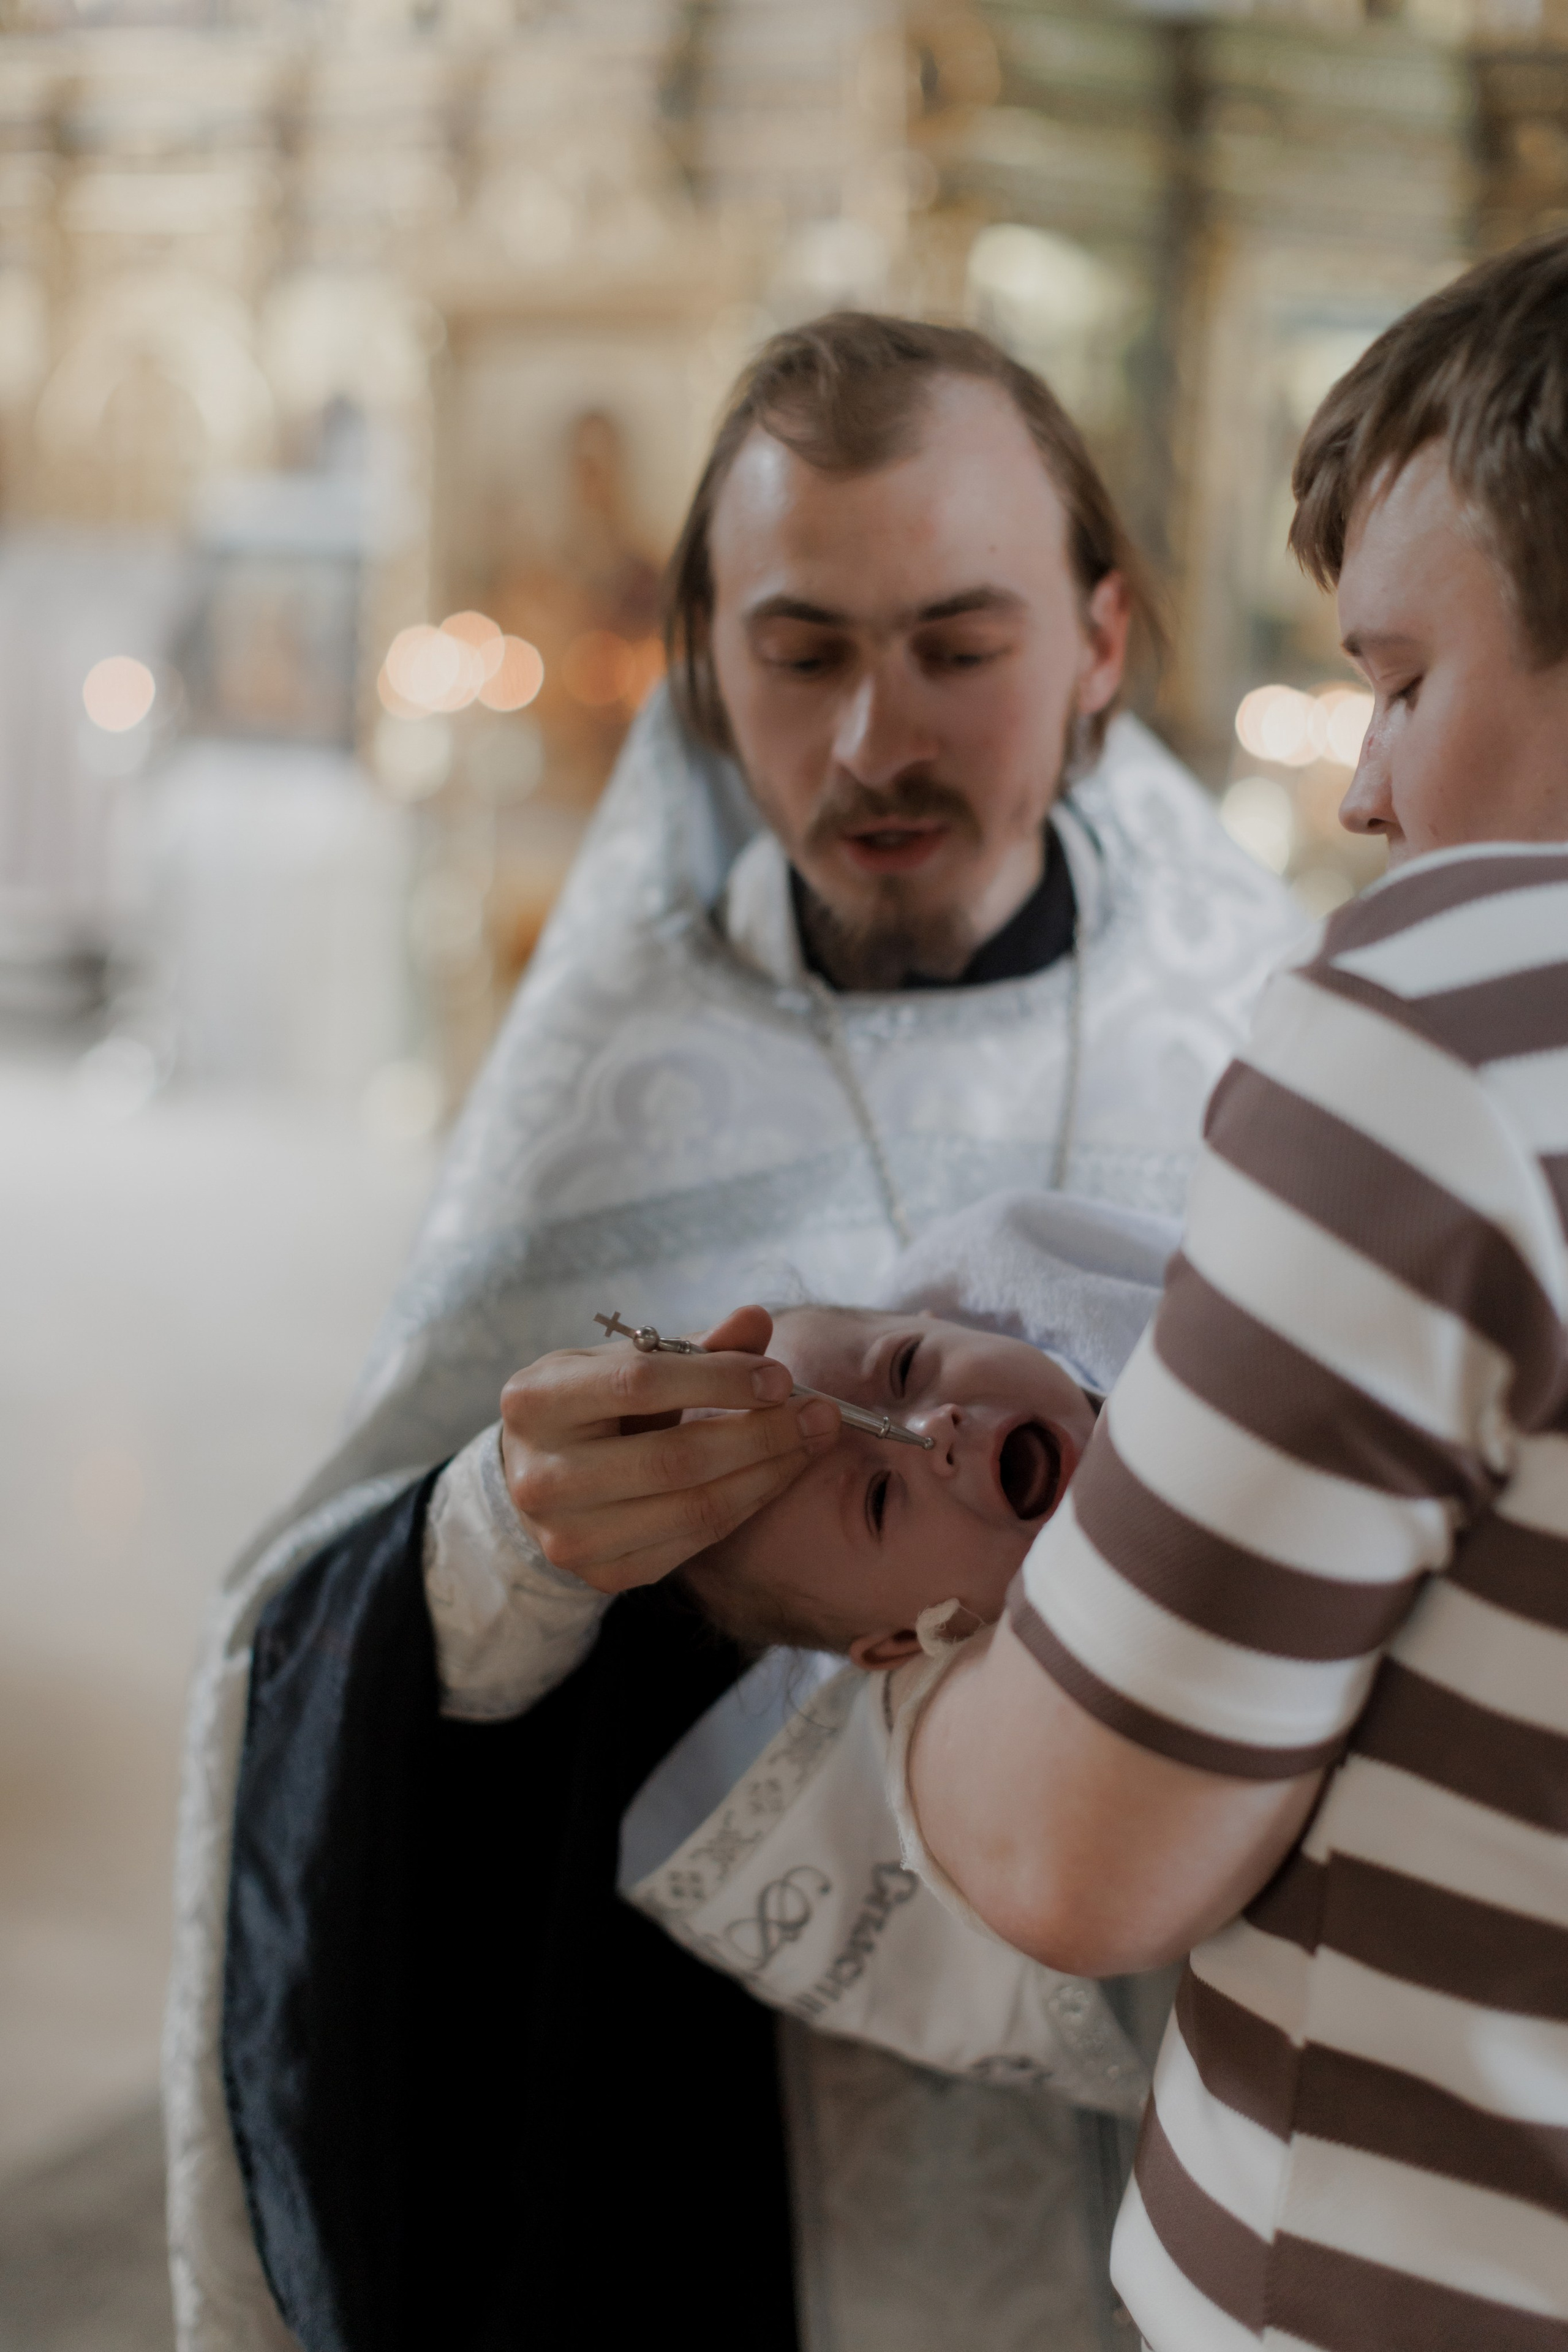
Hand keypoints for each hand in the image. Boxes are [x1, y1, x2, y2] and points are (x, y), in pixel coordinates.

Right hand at [498, 1305, 838, 1593]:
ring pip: (694, 1507)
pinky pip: (695, 1540)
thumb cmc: (594, 1405)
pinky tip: (776, 1474)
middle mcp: (541, 1476)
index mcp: (536, 1402)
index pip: (639, 1385)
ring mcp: (567, 1536)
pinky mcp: (602, 1575)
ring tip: (811, 1441)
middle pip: (675, 1459)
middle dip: (763, 1434)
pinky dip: (747, 1503)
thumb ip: (694, 1346)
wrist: (539, 1477)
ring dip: (769, 1472)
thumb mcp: (628, 1361)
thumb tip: (756, 1320)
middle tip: (821, 1414)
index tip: (781, 1377)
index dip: (720, 1380)